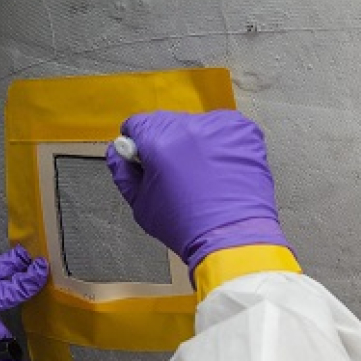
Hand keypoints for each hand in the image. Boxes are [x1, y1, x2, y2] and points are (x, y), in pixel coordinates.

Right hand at [105, 109, 288, 269]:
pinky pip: (223, 129)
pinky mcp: (245, 131)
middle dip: (165, 142)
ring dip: (193, 141)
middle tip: (173, 172)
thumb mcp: (140, 205)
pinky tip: (220, 167)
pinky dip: (220, 143)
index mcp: (158, 141)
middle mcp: (188, 126)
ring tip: (201, 173)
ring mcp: (219, 126)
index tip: (143, 159)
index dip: (136, 143)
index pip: (136, 124)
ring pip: (195, 125)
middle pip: (166, 122)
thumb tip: (116, 153)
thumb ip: (123, 173)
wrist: (231, 237)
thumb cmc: (183, 226)